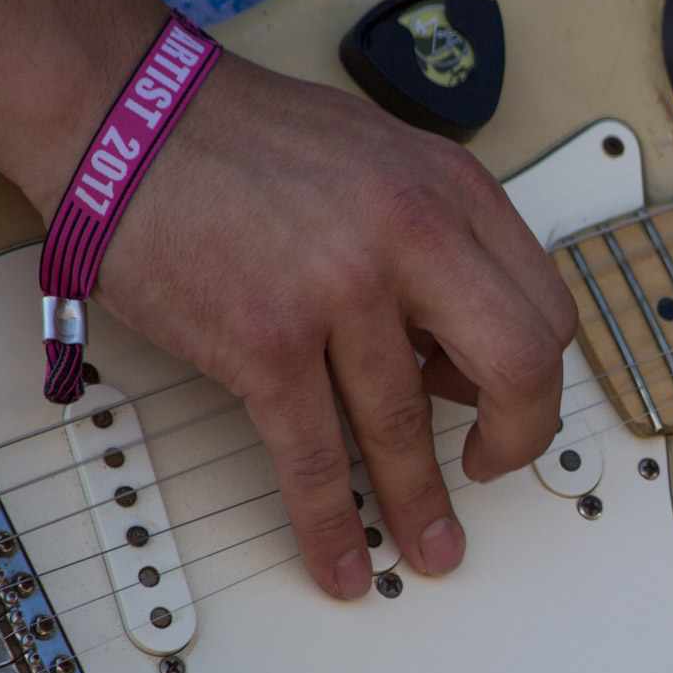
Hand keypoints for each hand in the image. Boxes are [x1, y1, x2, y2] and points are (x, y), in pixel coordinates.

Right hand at [93, 53, 576, 598]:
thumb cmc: (251, 137)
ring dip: (422, 503)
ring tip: (430, 545)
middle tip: (496, 470)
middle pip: (519, 365)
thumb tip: (459, 347)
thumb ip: (442, 245)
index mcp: (453, 192)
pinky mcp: (266, 339)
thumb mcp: (389, 163)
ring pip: (409, 426)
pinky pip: (315, 456)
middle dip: (520, 439)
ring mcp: (340, 289)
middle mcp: (413, 235)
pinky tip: (345, 556)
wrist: (128, 116)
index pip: (544, 309)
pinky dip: (332, 522)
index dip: (539, 376)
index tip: (517, 407)